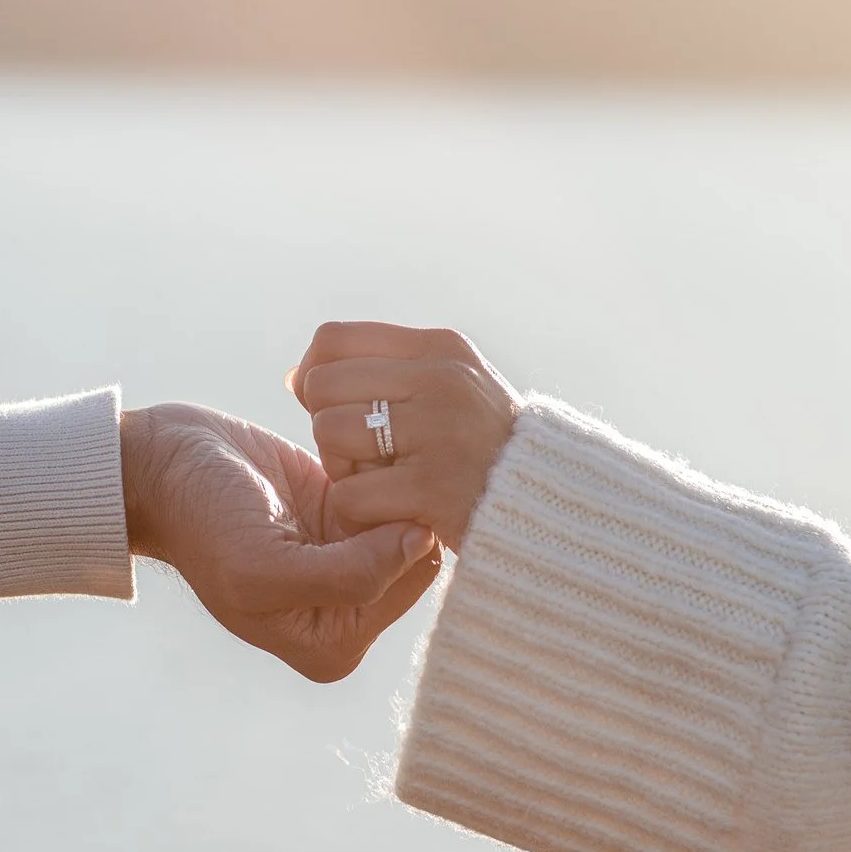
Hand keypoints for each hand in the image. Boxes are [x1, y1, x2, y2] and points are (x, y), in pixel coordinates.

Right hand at [119, 403, 439, 681]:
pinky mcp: (344, 511)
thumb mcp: (264, 567)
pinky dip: (372, 459)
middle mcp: (350, 609)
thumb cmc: (201, 524)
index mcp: (335, 644)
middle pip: (421, 546)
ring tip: (335, 464)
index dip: (398, 533)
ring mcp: (349, 557)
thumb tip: (423, 543)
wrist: (159, 468)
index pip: (415, 580)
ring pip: (410, 510)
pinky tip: (334, 454)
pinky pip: (391, 483)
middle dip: (394, 504)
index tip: (352, 501)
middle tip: (344, 476)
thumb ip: (351, 574)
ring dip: (384, 477)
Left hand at [289, 323, 521, 551]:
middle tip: (359, 454)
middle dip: (325, 424)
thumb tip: (297, 376)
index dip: (315, 373)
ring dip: (341, 468)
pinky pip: (350, 494)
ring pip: (330, 434)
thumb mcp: (449, 386)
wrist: (553, 507)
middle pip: (322, 385)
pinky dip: (357, 512)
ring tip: (378, 481)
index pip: (334, 338)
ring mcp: (440, 432)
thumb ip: (381, 371)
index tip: (331, 407)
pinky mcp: (434, 490)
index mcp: (441, 347)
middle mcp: (441, 379)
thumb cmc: (484, 448)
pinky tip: (388, 513)